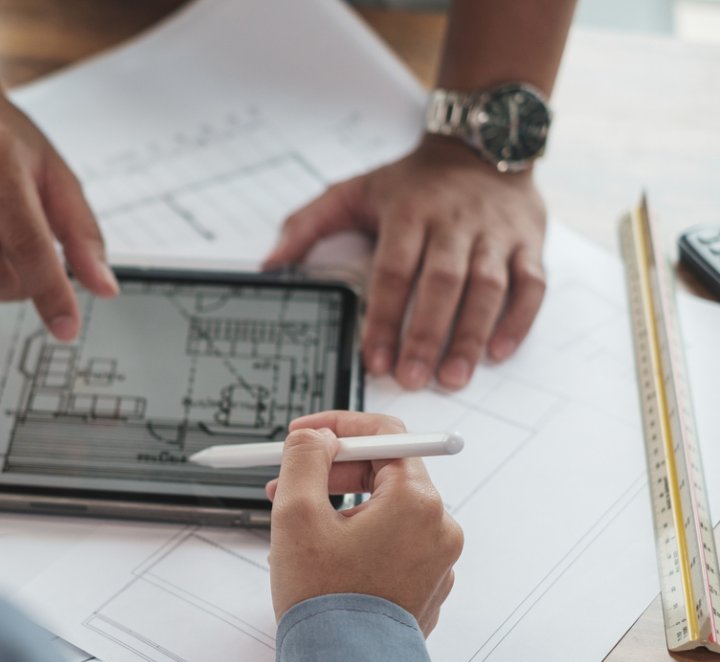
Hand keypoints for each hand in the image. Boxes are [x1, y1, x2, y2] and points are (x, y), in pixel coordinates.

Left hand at [264, 136, 546, 389]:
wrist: (479, 143)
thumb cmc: (412, 182)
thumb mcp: (353, 191)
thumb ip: (307, 225)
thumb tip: (270, 263)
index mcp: (409, 213)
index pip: (395, 271)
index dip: (384, 318)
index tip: (374, 359)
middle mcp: (454, 223)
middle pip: (441, 283)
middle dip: (425, 335)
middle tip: (412, 379)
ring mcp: (495, 234)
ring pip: (488, 288)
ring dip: (470, 335)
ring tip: (452, 377)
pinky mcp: (529, 242)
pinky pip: (531, 284)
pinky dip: (518, 320)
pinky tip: (498, 353)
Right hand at [265, 411, 462, 635]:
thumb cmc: (324, 602)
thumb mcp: (295, 513)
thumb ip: (304, 457)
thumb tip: (317, 435)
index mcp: (417, 503)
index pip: (385, 435)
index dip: (338, 427)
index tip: (303, 433)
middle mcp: (439, 529)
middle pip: (384, 473)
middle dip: (331, 473)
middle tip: (286, 485)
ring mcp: (437, 562)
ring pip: (384, 511)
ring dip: (339, 510)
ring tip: (298, 536)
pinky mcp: (426, 588)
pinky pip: (391, 545)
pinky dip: (357, 541)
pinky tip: (322, 563)